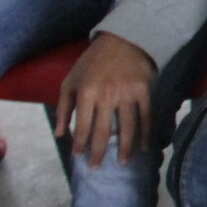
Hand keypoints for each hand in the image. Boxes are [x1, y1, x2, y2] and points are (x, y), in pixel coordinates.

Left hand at [53, 32, 157, 167]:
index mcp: (87, 93)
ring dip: (124, 149)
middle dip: (98, 153)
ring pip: (127, 128)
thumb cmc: (93, 61)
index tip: (78, 157)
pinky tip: (144, 147)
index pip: (82, 127)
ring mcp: (128, 94)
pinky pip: (146, 117)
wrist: (124, 38)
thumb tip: (60, 134)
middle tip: (96, 168)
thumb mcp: (71, 79)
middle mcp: (107, 96)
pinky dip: (146, 134)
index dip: (80, 145)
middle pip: (103, 132)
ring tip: (122, 163)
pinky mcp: (144, 91)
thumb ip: (63, 107)